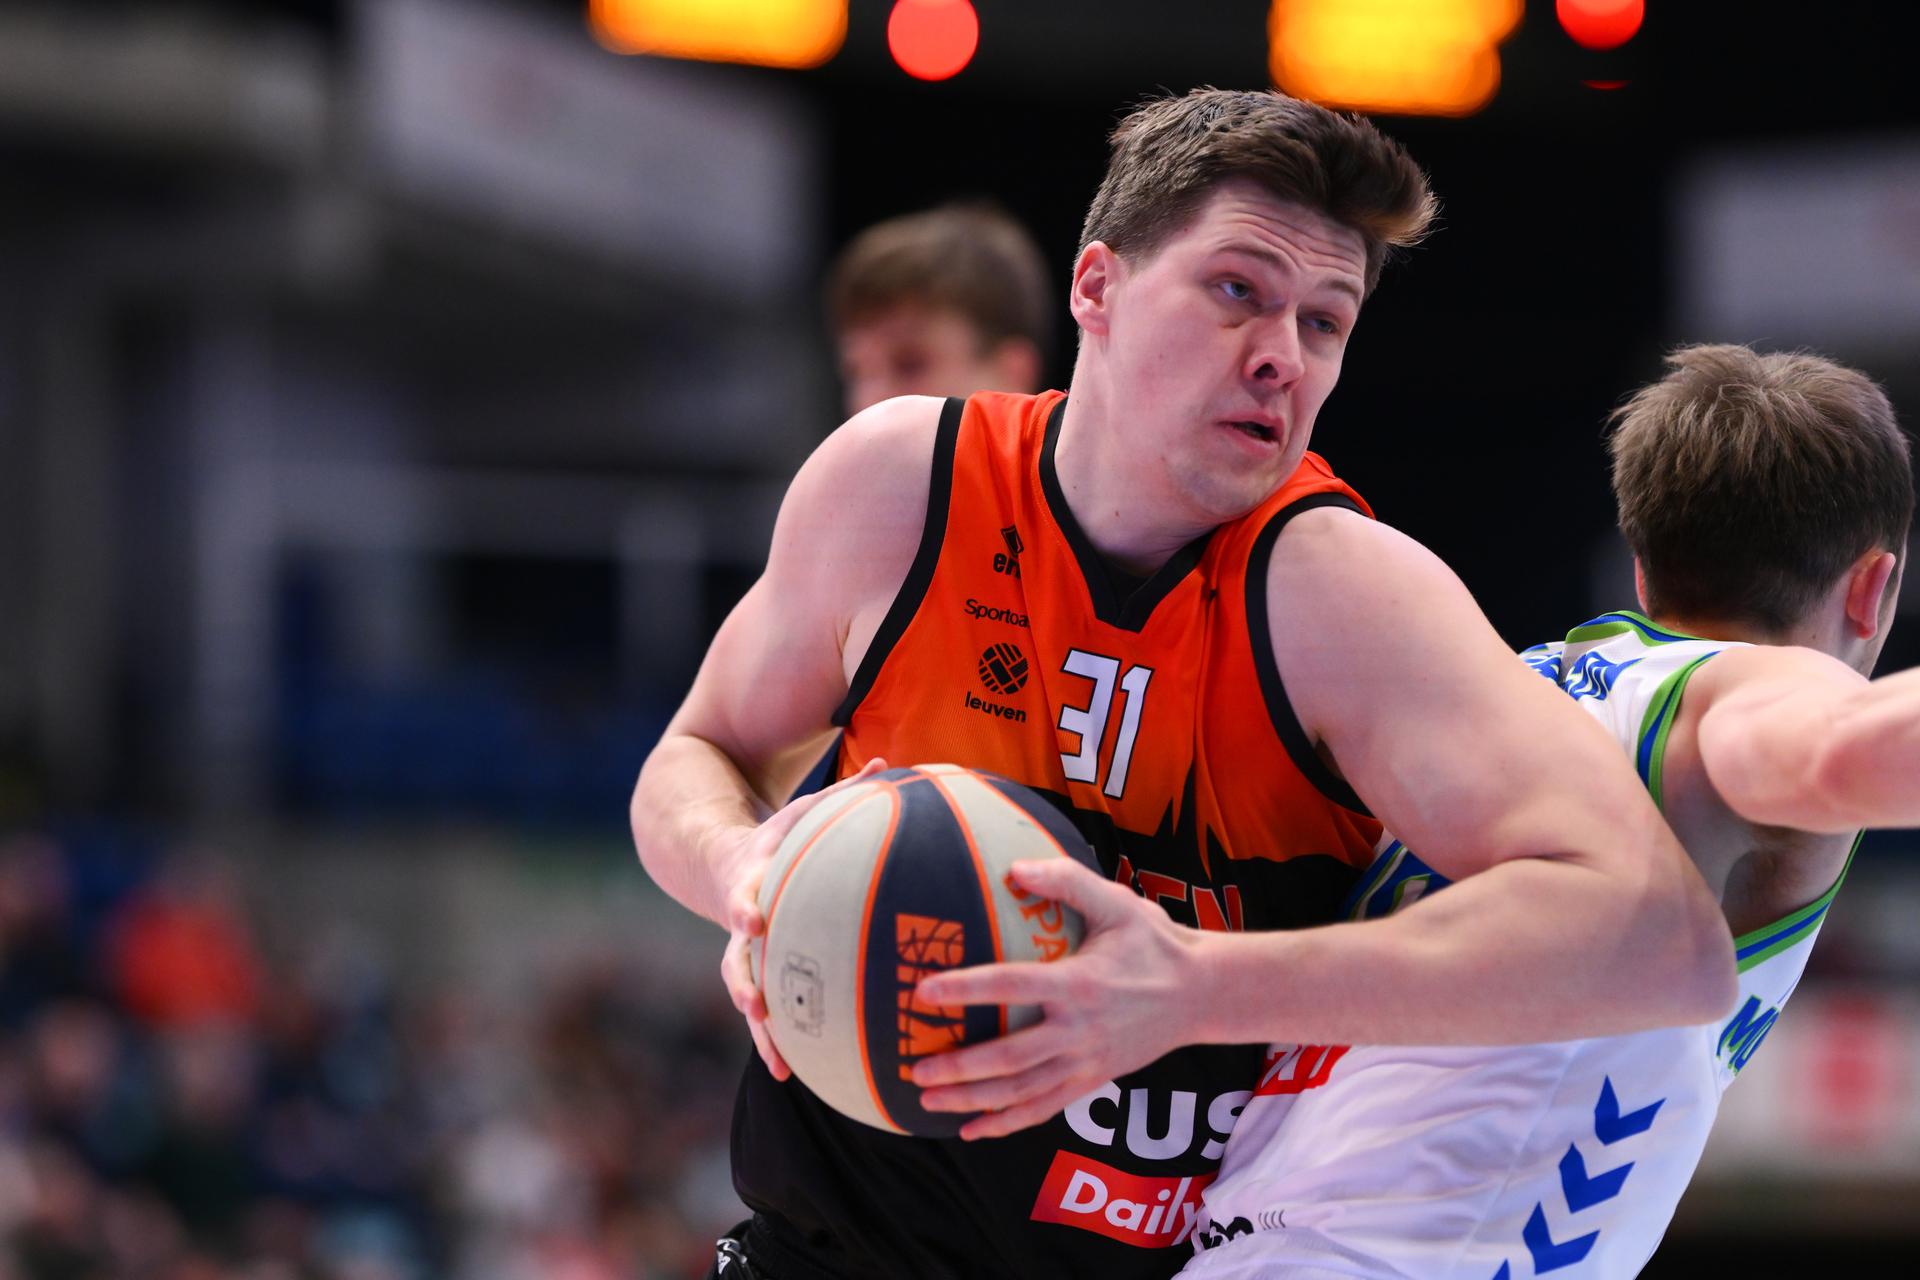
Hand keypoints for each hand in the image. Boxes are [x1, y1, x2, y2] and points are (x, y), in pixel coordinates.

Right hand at [720, 756, 888, 1080]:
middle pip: (734, 958)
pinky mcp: (756, 977)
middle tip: (756, 1010)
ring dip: (761, 1033)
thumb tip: (890, 761)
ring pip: (746, 998)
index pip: (743, 893)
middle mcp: (741, 924)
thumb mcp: (804, 810)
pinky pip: (768, 1014)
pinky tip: (798, 1075)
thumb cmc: (781, 836)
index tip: (755, 921)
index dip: (745, 906)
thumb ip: (844, 791)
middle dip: (743, 985)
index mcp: (751, 880)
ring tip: (780, 1066)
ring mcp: (744, 955)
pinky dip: (780, 1044)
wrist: (723, 862)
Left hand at [908, 855, 1208, 1139]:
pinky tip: (973, 1129)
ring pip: (1022, 1091)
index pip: (1011, 986)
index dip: (966, 988)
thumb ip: (1066, 881)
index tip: (923, 991)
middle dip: (960, 1066)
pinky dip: (1007, 1123)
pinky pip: (1044, 1108)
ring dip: (973, 1100)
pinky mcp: (1092, 1080)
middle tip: (914, 1067)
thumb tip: (1013, 867)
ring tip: (927, 1100)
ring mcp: (1086, 1061)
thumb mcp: (1117, 903)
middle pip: (1010, 1057)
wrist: (1202, 993)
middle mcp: (1078, 1030)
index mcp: (1078, 983)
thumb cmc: (1154, 941)